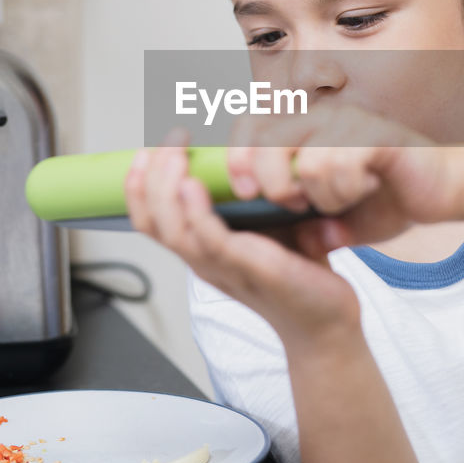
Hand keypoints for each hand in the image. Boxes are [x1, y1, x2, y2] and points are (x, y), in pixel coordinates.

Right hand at [125, 127, 360, 346]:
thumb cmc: (298, 274)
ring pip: (173, 230)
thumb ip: (247, 199)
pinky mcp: (252, 268)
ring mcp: (224, 267)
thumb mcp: (265, 226)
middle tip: (167, 140)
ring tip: (175, 154)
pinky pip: (211, 241)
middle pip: (153, 222)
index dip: (138, 187)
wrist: (325, 322)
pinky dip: (196, 213)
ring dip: (167, 187)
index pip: (150, 221)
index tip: (146, 150)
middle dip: (150, 176)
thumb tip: (244, 153)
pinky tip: (194, 185)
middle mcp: (205, 261)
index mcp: (202, 251)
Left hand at [225, 102, 457, 247]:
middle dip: (272, 183)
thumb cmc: (386, 198)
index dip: (236, 158)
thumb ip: (301, 222)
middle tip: (295, 203)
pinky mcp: (375, 133)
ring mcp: (349, 122)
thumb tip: (272, 235)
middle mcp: (321, 117)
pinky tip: (365, 189)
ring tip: (341, 198)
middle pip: (266, 140)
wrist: (442, 190)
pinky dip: (345, 189)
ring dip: (321, 195)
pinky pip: (339, 163)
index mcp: (303, 130)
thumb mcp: (331, 216)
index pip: (249, 127)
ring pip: (305, 161)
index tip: (245, 192)